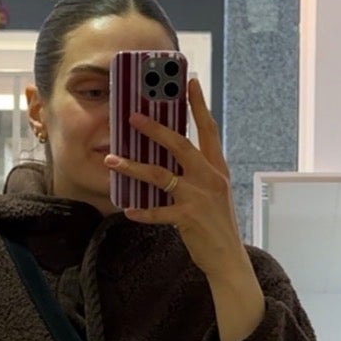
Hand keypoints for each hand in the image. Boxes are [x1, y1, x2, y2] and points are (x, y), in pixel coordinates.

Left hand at [105, 78, 245, 280]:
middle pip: (180, 145)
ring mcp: (199, 197)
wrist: (228, 258)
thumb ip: (197, 173)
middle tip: (133, 116)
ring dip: (133, 167)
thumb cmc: (217, 224)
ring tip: (112, 160)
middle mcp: (210, 178)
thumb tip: (170, 155)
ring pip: (161, 175)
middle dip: (155, 129)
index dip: (199, 105)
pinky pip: (157, 211)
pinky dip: (141, 211)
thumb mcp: (214, 192)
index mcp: (217, 168)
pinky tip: (128, 211)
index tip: (190, 83)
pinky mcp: (188, 218)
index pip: (208, 130)